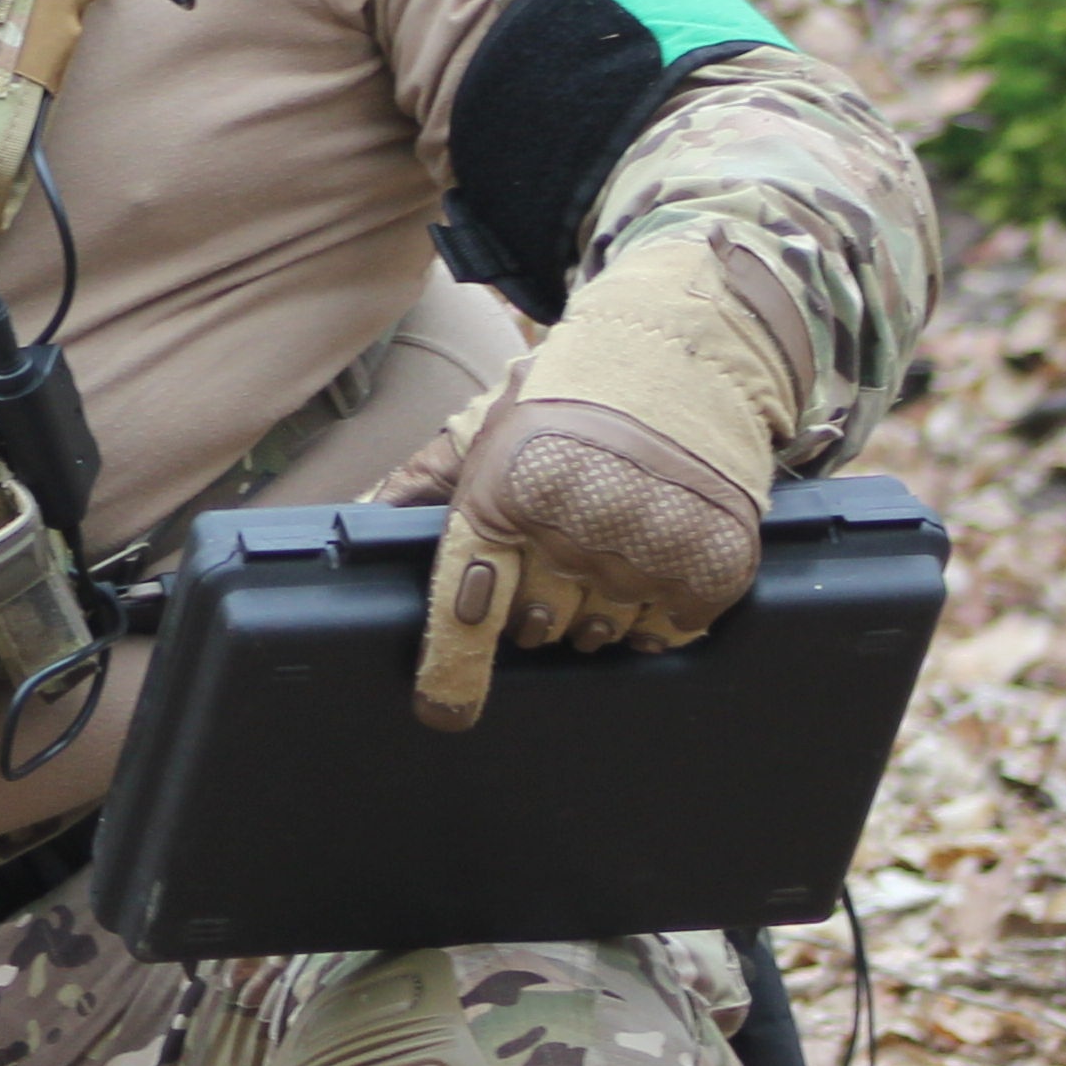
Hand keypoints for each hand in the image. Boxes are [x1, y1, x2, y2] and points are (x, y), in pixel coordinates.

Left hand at [396, 235, 795, 732]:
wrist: (684, 355)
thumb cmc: (566, 395)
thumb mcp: (480, 430)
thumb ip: (417, 485)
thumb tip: (351, 522)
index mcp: (504, 496)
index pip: (466, 606)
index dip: (452, 668)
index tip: (443, 710)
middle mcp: (575, 529)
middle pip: (533, 628)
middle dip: (528, 610)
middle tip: (545, 563)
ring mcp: (648, 549)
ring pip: (599, 634)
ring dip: (591, 613)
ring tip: (598, 555)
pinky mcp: (713, 561)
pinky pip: (667, 630)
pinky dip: (653, 615)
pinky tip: (646, 570)